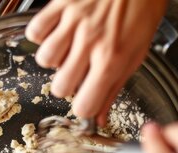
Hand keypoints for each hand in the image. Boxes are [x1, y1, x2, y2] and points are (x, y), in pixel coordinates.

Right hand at [26, 0, 167, 125]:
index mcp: (113, 59)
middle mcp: (91, 42)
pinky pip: (36, 31)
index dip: (83, 106)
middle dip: (66, 84)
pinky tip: (57, 33)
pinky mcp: (62, 4)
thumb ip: (114, 88)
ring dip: (54, 59)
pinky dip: (42, 35)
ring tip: (67, 49)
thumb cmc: (142, 10)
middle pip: (59, 87)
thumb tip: (100, 117)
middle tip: (77, 72)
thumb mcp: (137, 54)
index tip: (86, 99)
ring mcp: (74, 22)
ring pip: (45, 59)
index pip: (84, 105)